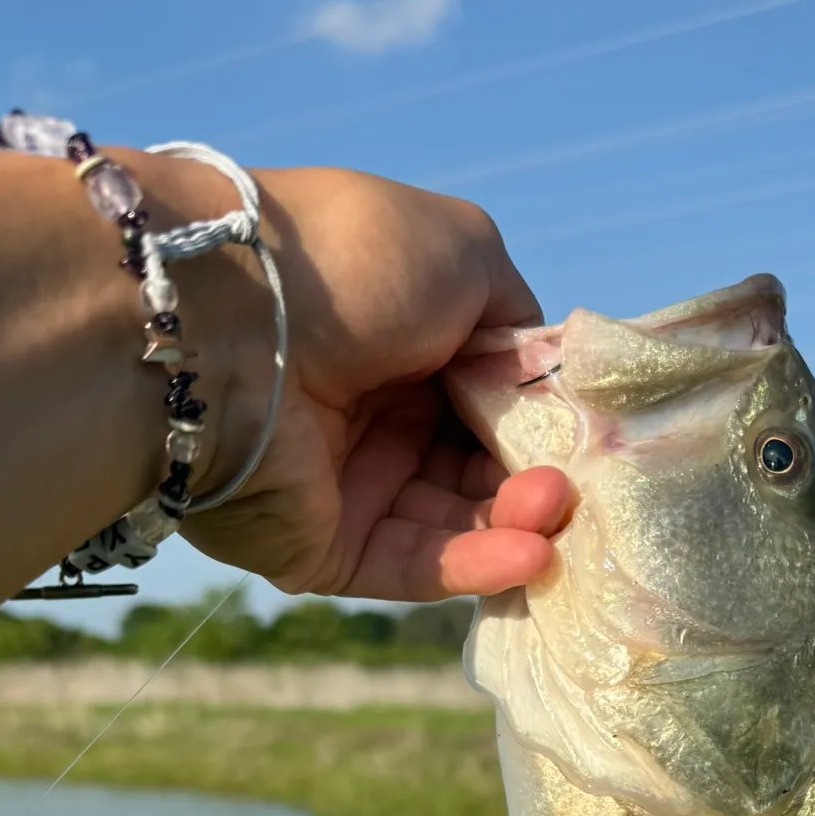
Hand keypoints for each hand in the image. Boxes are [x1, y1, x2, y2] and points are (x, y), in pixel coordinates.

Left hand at [179, 167, 568, 600]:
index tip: (589, 431)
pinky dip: (480, 564)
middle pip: (481, 466)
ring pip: (459, 522)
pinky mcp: (329, 551)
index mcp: (404, 341)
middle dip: (538, 475)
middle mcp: (377, 414)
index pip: (492, 396)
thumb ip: (516, 312)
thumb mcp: (462, 250)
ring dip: (519, 519)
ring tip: (558, 509)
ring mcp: (352, 487)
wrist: (226, 322)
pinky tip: (531, 553)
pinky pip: (418, 565)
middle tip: (578, 480)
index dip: (542, 417)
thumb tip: (543, 367)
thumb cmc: (349, 265)